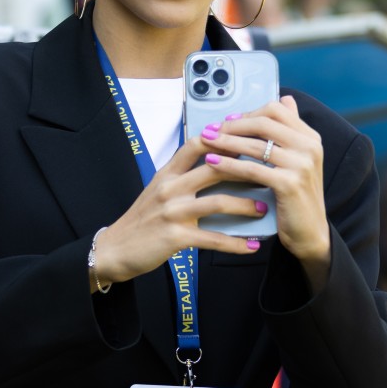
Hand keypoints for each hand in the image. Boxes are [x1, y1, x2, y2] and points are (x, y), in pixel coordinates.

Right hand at [93, 133, 272, 287]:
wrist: (116, 248)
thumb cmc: (143, 219)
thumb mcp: (159, 189)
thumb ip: (183, 175)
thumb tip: (217, 163)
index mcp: (167, 173)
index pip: (197, 144)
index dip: (224, 138)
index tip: (249, 139)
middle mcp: (170, 187)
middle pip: (214, 168)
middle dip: (245, 169)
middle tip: (270, 172)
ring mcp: (172, 212)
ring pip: (218, 203)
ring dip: (246, 206)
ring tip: (264, 208)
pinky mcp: (175, 237)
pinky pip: (213, 239)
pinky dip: (236, 243)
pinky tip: (252, 245)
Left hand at [197, 95, 331, 288]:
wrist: (309, 233)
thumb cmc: (296, 198)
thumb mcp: (297, 160)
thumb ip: (289, 132)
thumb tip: (285, 99)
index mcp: (310, 137)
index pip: (276, 110)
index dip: (248, 113)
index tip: (227, 121)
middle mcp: (309, 146)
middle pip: (264, 122)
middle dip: (233, 125)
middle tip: (210, 130)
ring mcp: (301, 164)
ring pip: (255, 144)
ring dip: (226, 141)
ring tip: (206, 142)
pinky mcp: (290, 183)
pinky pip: (252, 168)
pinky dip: (229, 163)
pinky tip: (212, 163)